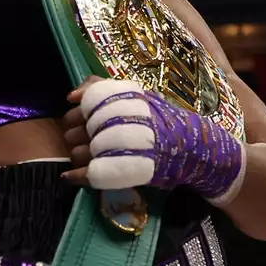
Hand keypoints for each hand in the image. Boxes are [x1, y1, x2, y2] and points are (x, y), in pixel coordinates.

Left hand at [60, 76, 245, 204]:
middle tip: (82, 138)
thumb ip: (103, 88)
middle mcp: (122, 121)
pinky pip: (90, 175)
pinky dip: (76, 177)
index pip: (86, 105)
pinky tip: (70, 177)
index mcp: (125, 100)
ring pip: (81, 153)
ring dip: (76, 156)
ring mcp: (123, 148)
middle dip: (74, 135)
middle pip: (79, 130)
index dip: (78, 114)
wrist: (195, 148)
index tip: (83, 119)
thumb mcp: (138, 95)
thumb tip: (70, 94)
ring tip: (85, 156)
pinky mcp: (125, 171)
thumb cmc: (163, 121)